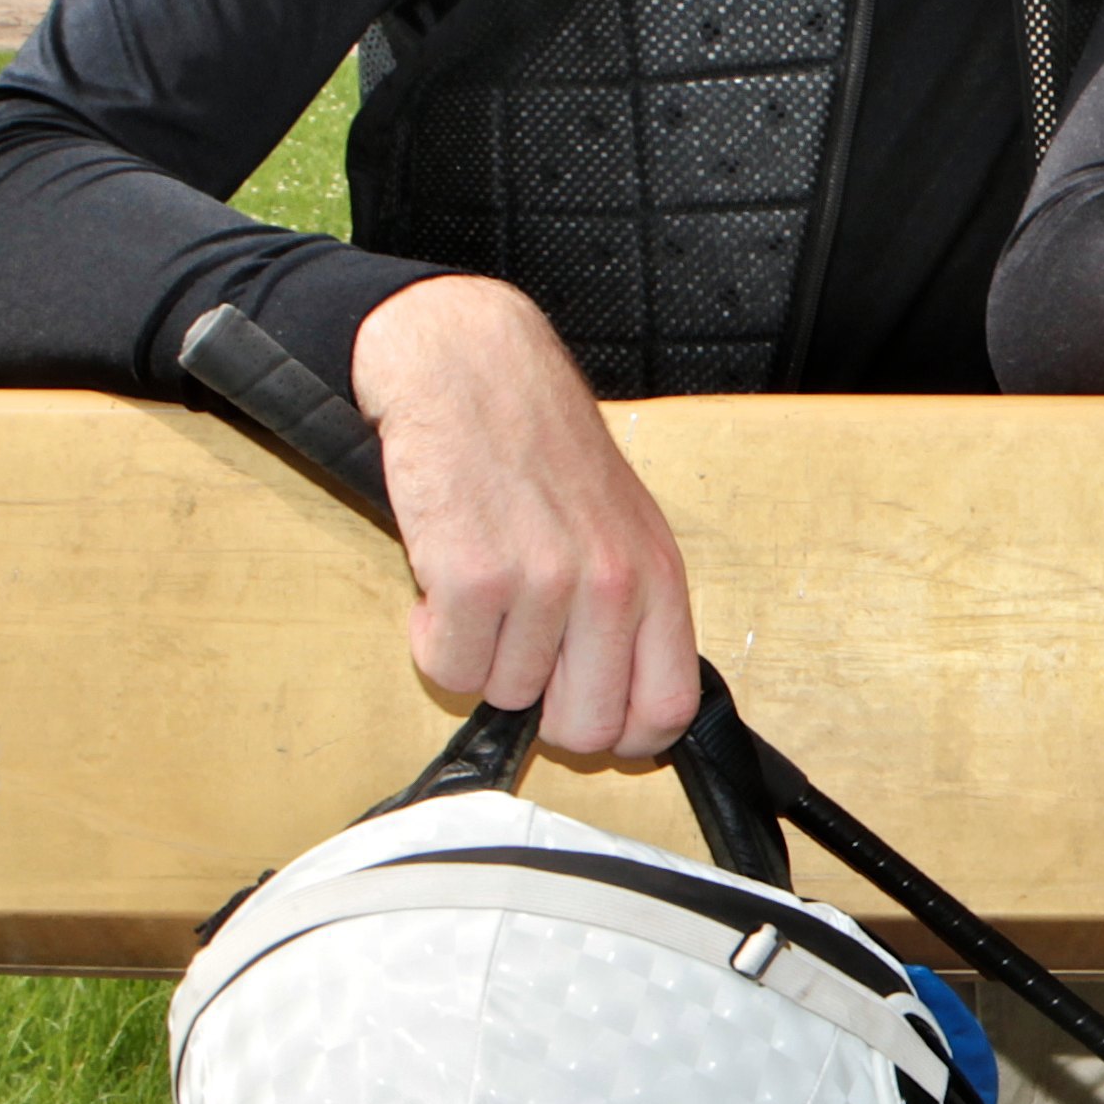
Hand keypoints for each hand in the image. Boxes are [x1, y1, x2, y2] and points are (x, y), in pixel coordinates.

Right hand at [346, 274, 699, 760]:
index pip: (668, 710)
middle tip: (517, 653)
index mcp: (658, 577)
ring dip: (480, 656)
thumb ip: (631, 612)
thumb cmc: (541, 448)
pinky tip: (445, 580)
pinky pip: (448, 668)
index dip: (622, 734)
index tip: (585, 713)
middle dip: (541, 710)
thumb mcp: (622, 525)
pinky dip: (434, 639)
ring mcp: (544, 584)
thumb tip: (622, 707)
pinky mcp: (473, 577)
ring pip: (504, 697)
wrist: (472, 369)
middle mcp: (611, 586)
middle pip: (585, 728)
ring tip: (483, 588)